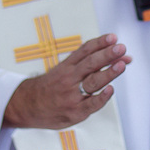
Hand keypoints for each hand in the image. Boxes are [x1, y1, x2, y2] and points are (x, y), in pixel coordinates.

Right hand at [3, 33, 130, 128]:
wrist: (27, 106)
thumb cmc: (52, 87)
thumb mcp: (64, 70)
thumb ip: (90, 64)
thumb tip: (122, 58)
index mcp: (67, 66)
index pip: (85, 51)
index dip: (100, 43)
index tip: (113, 37)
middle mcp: (69, 78)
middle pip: (90, 64)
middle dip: (107, 55)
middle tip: (120, 48)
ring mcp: (72, 95)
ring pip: (92, 82)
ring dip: (108, 72)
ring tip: (122, 64)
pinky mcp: (75, 112)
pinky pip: (90, 104)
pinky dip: (101, 97)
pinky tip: (110, 90)